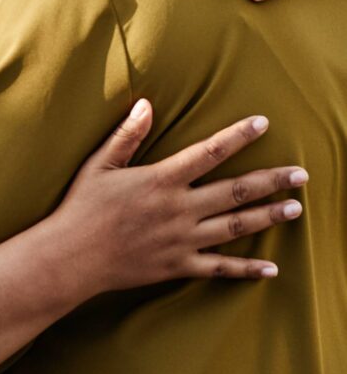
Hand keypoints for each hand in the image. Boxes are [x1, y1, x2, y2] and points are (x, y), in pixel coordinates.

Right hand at [57, 100, 305, 293]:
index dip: (237, 136)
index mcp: (161, 180)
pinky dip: (247, 269)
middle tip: (302, 175)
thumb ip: (127, 135)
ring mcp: (182, 240)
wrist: (72, 256)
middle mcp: (179, 209)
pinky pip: (219, 268)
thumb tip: (147, 104)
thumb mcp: (99, 165)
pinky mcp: (178, 266)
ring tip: (296, 209)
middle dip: (271, 181)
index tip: (262, 123)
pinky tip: (271, 268)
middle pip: (235, 191)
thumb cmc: (82, 206)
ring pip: (235, 226)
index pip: (209, 152)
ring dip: (268, 216)